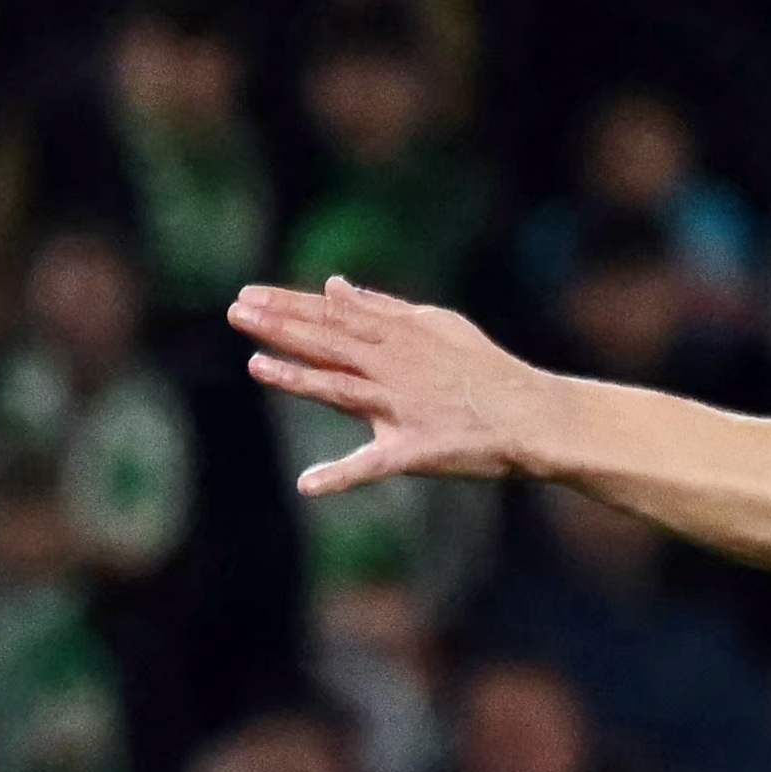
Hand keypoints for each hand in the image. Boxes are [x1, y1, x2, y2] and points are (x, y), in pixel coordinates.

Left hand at [236, 282, 553, 491]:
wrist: (534, 417)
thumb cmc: (487, 370)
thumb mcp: (438, 325)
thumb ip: (382, 308)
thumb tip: (335, 286)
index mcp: (401, 338)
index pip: (335, 316)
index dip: (289, 305)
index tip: (248, 295)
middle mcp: (397, 370)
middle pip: (331, 345)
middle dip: (281, 328)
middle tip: (236, 313)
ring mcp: (404, 410)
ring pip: (343, 391)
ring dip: (300, 380)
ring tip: (258, 365)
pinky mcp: (417, 452)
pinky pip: (374, 466)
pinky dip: (341, 477)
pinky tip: (308, 485)